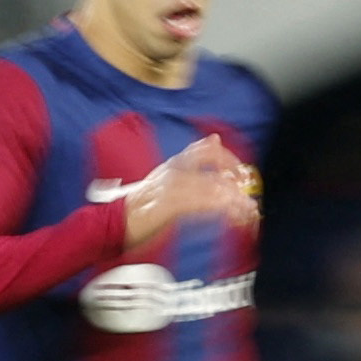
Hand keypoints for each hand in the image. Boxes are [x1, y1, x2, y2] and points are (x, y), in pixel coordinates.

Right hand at [123, 135, 258, 250]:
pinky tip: (228, 216)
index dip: (228, 159)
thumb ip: (189, 162)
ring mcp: (171, 188)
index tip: (241, 175)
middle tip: (247, 196)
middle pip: (213, 167)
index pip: (206, 150)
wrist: (113, 222)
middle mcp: (174, 172)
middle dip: (234, 180)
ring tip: (245, 211)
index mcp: (173, 164)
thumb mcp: (166, 179)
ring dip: (232, 200)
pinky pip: (200, 205)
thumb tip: (214, 138)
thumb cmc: (141, 205)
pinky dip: (217, 210)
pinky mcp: (168, 207)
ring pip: (211, 187)